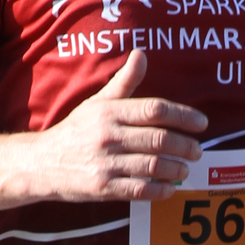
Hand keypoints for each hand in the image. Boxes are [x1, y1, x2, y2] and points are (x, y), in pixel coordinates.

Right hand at [35, 50, 205, 203]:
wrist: (42, 163)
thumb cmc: (76, 131)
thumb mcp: (97, 103)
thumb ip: (123, 83)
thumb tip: (142, 54)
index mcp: (109, 111)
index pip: (155, 109)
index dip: (183, 116)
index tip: (202, 124)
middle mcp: (108, 135)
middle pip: (159, 139)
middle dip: (185, 146)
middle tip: (197, 151)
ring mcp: (105, 163)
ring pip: (153, 165)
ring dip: (177, 169)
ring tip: (186, 169)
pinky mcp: (102, 188)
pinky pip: (140, 190)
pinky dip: (160, 190)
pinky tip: (170, 188)